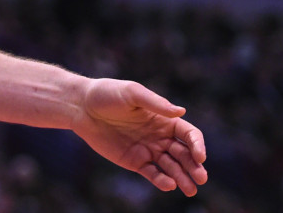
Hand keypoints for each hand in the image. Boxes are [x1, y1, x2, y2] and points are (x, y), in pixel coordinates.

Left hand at [71, 79, 207, 195]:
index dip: (197, 145)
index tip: (200, 156)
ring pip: (171, 167)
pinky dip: (162, 181)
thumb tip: (181, 112)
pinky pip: (152, 174)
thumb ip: (156, 104)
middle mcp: (160, 136)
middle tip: (201, 178)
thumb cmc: (107, 94)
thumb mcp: (132, 93)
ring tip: (191, 189)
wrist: (81, 107)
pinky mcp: (135, 162)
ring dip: (183, 178)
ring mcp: (148, 150)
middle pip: (184, 154)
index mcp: (164, 119)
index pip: (189, 134)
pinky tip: (169, 185)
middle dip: (194, 166)